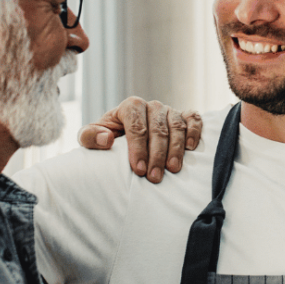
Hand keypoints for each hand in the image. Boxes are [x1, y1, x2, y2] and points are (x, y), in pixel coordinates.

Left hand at [78, 97, 202, 183]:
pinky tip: (191, 148)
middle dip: (156, 155)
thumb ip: (90, 136)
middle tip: (154, 177)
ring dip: (176, 149)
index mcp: (131, 106)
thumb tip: (106, 139)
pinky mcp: (184, 116)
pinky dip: (194, 132)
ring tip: (173, 170)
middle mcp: (152, 106)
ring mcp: (169, 111)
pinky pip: (193, 120)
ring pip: (176, 127)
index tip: (138, 170)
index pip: (137, 126)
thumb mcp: (91, 138)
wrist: (125, 134)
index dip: (138, 148)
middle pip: (158, 130)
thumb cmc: (108, 138)